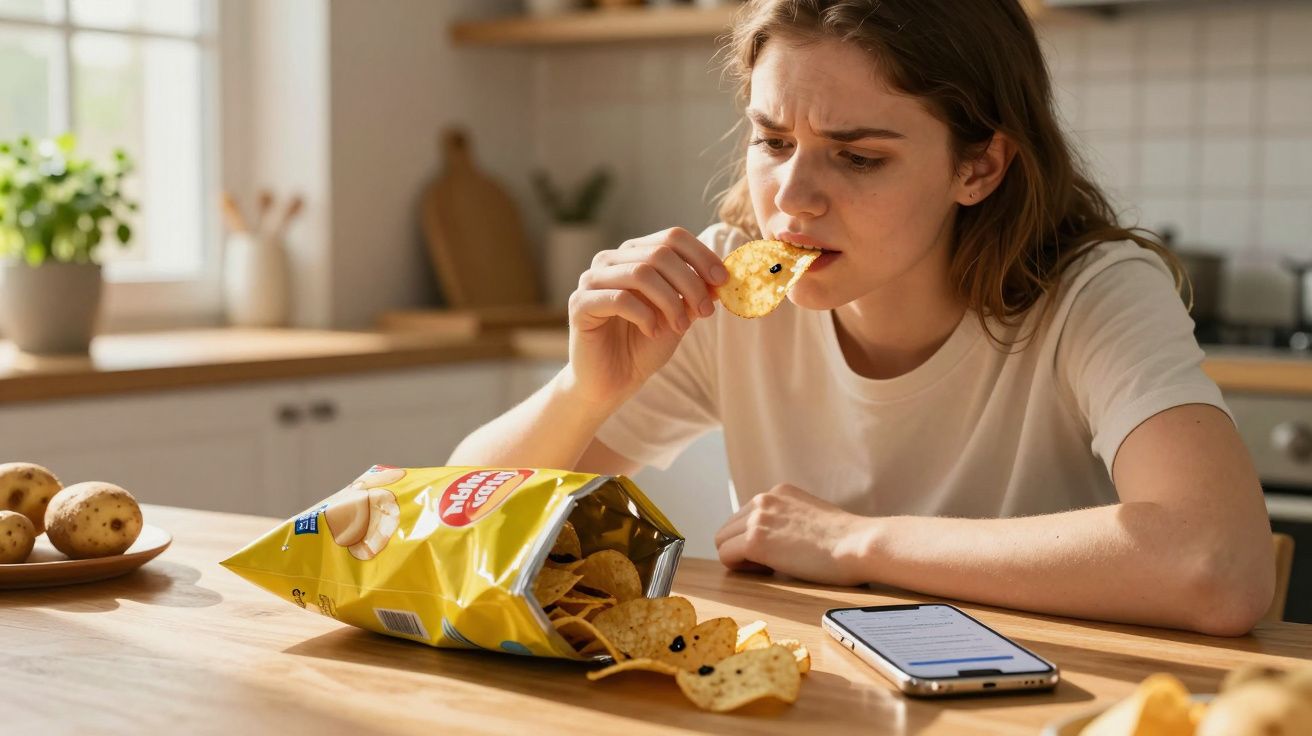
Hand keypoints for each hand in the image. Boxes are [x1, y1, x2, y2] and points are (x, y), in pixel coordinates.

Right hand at [565, 227, 726, 405]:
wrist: (612, 381)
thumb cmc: (643, 346)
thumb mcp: (679, 316)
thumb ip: (695, 294)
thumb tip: (722, 277)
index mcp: (634, 255)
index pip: (672, 237)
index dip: (702, 256)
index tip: (723, 280)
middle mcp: (610, 260)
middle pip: (660, 253)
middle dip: (690, 283)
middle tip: (705, 312)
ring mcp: (592, 280)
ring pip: (641, 273)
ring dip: (670, 302)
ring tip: (680, 327)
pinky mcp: (580, 304)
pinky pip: (620, 299)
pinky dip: (645, 316)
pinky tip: (652, 332)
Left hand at [714, 484, 875, 585]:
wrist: (858, 544)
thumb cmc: (845, 541)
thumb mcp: (811, 517)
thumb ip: (787, 520)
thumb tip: (772, 540)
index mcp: (778, 492)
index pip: (745, 516)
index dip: (753, 539)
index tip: (774, 553)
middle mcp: (764, 499)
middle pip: (728, 528)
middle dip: (741, 548)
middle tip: (769, 565)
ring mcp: (757, 518)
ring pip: (723, 541)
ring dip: (740, 558)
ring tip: (769, 569)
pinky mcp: (754, 540)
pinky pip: (726, 556)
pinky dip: (739, 568)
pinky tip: (766, 572)